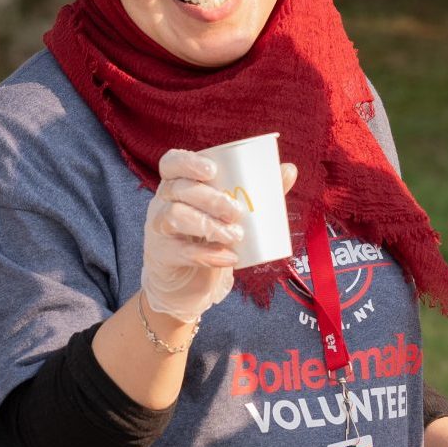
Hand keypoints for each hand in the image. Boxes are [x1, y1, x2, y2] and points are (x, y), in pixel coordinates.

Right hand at [140, 149, 296, 324]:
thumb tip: (289, 169)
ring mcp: (158, 228)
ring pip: (174, 216)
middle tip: (237, 213)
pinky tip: (228, 259)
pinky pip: (178, 251)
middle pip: (179, 189)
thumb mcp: (230, 215)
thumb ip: (259, 193)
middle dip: (210, 198)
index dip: (189, 162)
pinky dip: (206, 255)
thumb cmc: (210, 239)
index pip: (172, 163)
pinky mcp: (162, 255)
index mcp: (179, 184)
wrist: (187, 284)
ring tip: (236, 237)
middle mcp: (163, 201)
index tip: (213, 170)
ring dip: (208, 225)